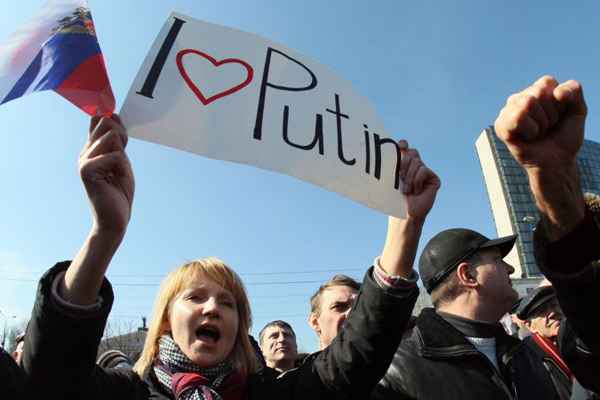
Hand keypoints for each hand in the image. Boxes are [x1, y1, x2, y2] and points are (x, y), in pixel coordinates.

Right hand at [79, 115, 133, 236]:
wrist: (114, 219)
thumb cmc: (119, 193)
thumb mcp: (122, 162)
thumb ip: (117, 142)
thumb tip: (112, 115)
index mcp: (92, 149)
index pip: (99, 119)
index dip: (116, 122)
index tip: (124, 141)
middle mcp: (85, 152)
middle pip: (106, 122)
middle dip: (122, 137)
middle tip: (122, 161)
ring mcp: (84, 160)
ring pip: (111, 136)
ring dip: (123, 154)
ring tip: (118, 172)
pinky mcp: (86, 170)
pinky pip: (116, 155)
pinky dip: (123, 168)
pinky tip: (115, 180)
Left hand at [399, 141, 440, 220]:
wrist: (405, 212)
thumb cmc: (395, 197)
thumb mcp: (391, 178)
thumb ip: (393, 164)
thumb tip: (392, 151)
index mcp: (404, 164)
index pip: (405, 147)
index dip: (403, 144)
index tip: (400, 146)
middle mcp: (416, 166)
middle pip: (411, 152)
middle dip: (403, 163)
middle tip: (400, 177)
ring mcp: (425, 172)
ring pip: (417, 162)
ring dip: (408, 177)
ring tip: (407, 189)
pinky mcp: (433, 178)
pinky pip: (423, 170)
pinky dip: (417, 181)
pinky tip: (417, 191)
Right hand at [494, 75, 586, 171]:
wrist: (557, 161)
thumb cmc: (564, 136)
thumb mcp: (578, 109)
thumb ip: (574, 90)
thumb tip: (556, 92)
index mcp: (535, 91)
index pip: (546, 82)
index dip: (559, 101)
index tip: (559, 115)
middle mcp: (518, 98)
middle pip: (537, 92)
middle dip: (550, 113)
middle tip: (548, 127)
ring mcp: (507, 111)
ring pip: (527, 103)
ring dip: (540, 123)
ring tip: (538, 132)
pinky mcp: (500, 126)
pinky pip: (517, 117)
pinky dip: (530, 130)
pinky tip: (528, 138)